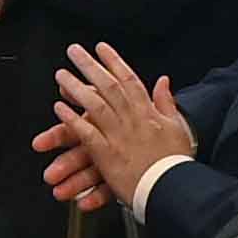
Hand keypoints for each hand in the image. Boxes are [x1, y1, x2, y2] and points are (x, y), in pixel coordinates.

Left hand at [36, 42, 191, 211]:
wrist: (173, 189)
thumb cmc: (175, 163)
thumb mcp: (178, 127)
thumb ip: (168, 103)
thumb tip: (164, 81)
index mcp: (148, 112)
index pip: (129, 80)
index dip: (114, 61)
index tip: (101, 48)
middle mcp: (132, 120)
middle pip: (108, 86)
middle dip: (90, 65)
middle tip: (74, 51)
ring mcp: (119, 136)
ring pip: (94, 105)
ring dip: (75, 88)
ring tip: (61, 75)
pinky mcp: (108, 155)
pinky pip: (86, 134)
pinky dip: (72, 119)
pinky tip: (59, 108)